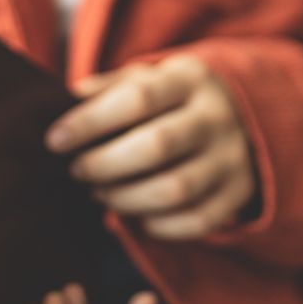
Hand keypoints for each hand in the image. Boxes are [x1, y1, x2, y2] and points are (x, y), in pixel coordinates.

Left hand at [46, 55, 256, 240]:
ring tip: (100, 194)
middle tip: (76, 171)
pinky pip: (198, 221)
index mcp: (189, 79)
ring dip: (126, 198)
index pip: (137, 99)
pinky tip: (137, 216)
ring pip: (176, 189)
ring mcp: (232, 157)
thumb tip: (63, 102)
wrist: (247, 113)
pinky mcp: (238, 193)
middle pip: (157, 146)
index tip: (55, 140)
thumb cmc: (175, 98)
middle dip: (105, 164)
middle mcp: (216, 117)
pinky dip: (160, 226)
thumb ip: (108, 88)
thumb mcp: (149, 78)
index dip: (91, 122)